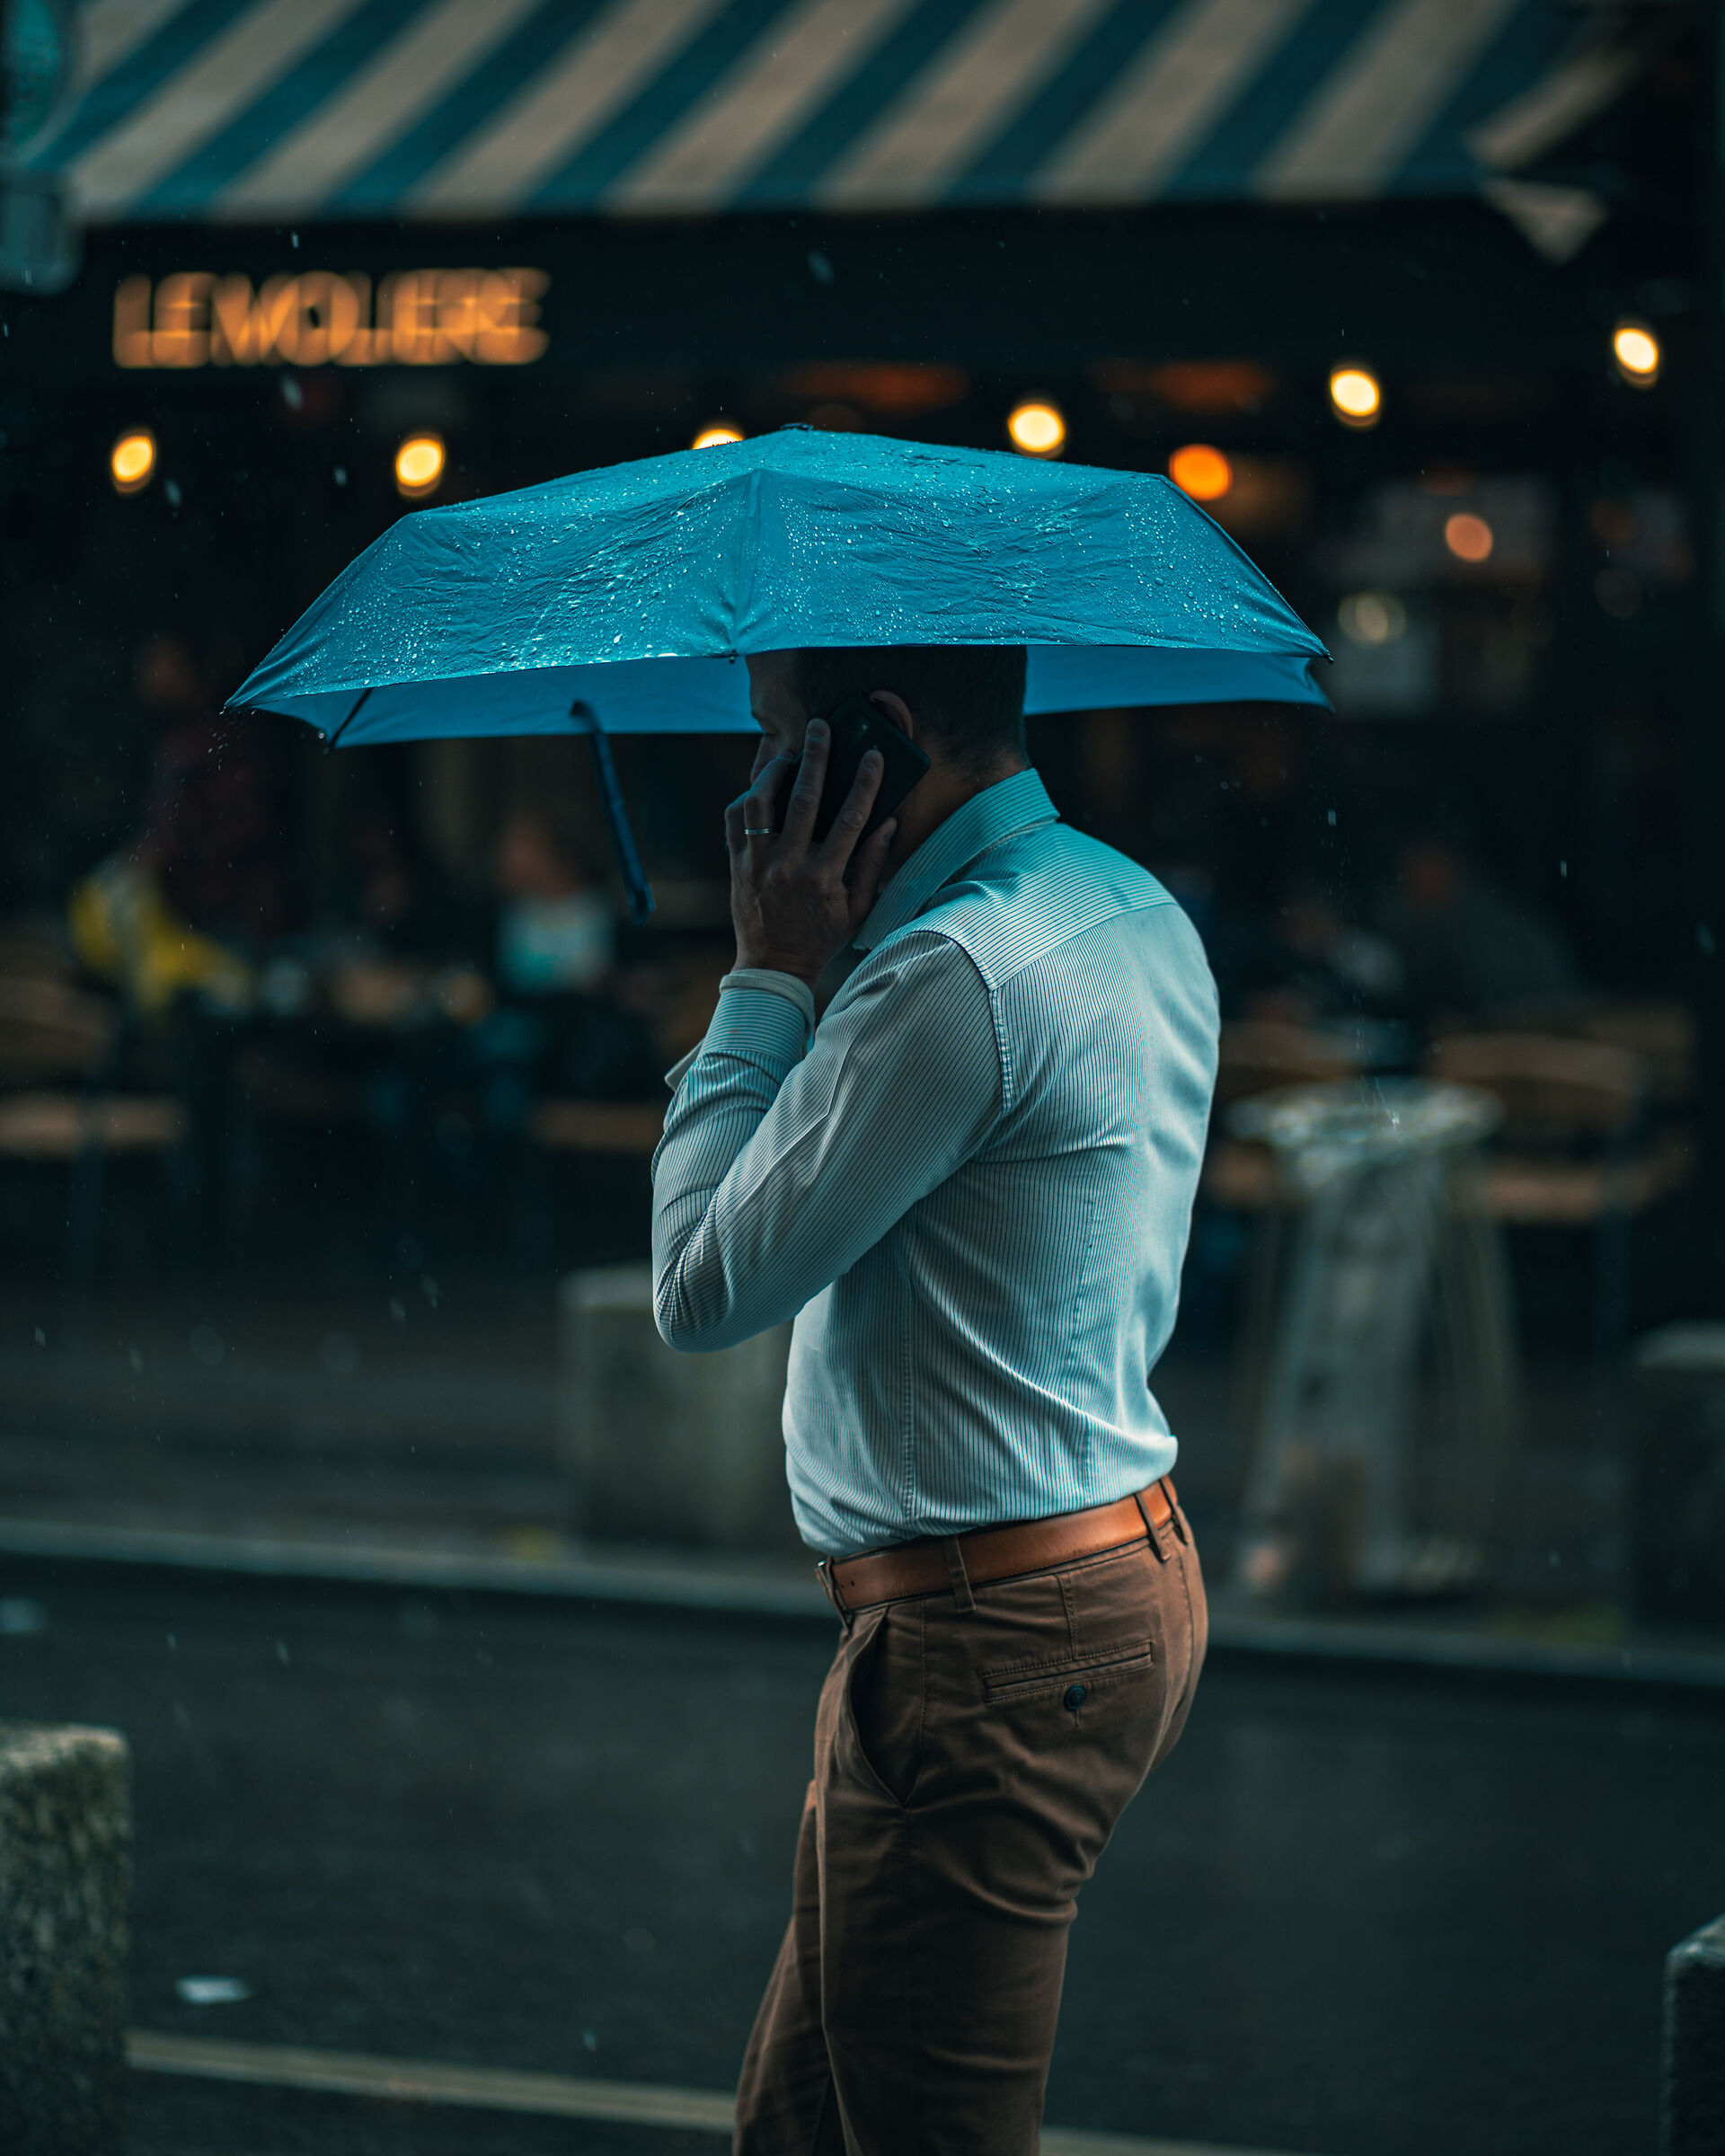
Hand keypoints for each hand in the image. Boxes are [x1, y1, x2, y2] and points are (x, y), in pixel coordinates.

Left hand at [725, 721, 897, 987]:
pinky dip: (746, 797)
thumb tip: (887, 824)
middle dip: (815, 757)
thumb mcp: (857, 909)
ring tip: (787, 751)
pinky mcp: (735, 864)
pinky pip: (735, 820)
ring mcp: (757, 864)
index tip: (873, 756)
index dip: (864, 784)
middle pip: (803, 799)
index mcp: (824, 877)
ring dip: (773, 771)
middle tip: (820, 726)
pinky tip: (761, 784)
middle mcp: (788, 866)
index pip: (850, 819)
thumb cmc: (822, 938)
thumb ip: (871, 866)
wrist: (773, 965)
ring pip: (760, 803)